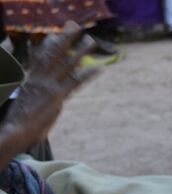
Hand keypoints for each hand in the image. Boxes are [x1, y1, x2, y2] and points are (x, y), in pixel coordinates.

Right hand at [0, 21, 97, 154]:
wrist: (15, 130)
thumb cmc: (21, 123)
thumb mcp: (28, 105)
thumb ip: (41, 99)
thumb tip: (57, 100)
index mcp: (31, 79)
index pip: (41, 57)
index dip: (50, 45)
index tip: (57, 35)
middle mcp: (39, 79)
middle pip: (53, 53)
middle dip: (65, 39)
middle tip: (75, 27)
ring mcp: (48, 86)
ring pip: (66, 63)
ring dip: (80, 51)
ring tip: (91, 41)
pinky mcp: (57, 96)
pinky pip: (75, 82)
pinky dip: (87, 74)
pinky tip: (98, 68)